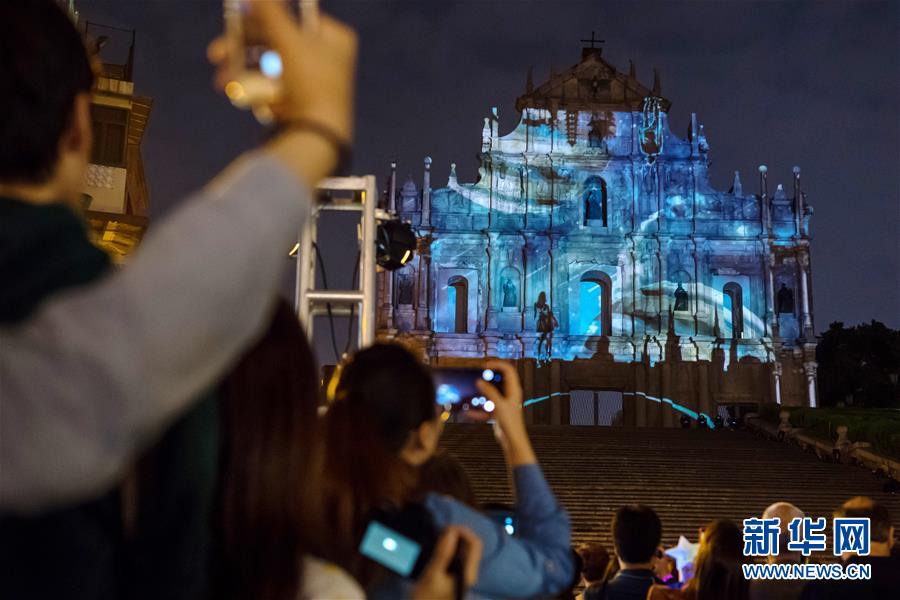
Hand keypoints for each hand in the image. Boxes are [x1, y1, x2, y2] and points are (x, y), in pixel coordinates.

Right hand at [208, 1, 356, 182]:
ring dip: (242, 71)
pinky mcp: (303, 102)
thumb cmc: (311, 83)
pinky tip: (236, 94)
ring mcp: (315, 81)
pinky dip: (255, 88)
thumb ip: (270, 12)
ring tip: (222, 82)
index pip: (294, 15)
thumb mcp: (289, 40)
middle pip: (277, 41)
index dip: (262, 15)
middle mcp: (328, 57)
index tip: (235, 17)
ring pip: (271, 66)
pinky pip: (275, 87)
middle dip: (242, 49)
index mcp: (334, 37)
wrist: (319, 136)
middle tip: (216, 54)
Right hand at [412, 526, 481, 599]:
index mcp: (468, 573)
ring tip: (437, 538)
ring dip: (452, 541)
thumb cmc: (426, 599)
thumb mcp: (432, 575)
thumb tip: (450, 532)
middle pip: (471, 546)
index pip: (475, 544)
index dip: (463, 531)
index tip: (446, 528)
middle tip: (440, 531)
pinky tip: (437, 549)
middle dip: (457, 535)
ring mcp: (462, 575)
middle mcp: (469, 573)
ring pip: (463, 551)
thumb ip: (442, 553)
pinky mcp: (454, 577)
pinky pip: (456, 558)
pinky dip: (448, 550)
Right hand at [476, 360, 535, 465]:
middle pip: (499, 379)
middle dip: (487, 377)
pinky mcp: (497, 411)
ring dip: (481, 392)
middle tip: (477, 375)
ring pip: (491, 393)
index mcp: (514, 390)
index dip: (498, 365)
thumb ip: (489, 392)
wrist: (511, 440)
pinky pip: (486, 406)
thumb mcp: (499, 405)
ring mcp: (502, 403)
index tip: (486, 366)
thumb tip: (480, 382)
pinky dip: (478, 408)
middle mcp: (509, 394)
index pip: (508, 370)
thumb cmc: (511, 423)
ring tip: (472, 391)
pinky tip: (470, 412)